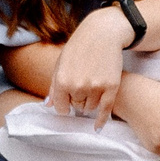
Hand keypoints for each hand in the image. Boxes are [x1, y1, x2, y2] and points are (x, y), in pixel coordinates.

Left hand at [46, 6, 134, 122]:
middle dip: (78, 100)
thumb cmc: (79, 47)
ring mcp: (95, 87)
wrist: (102, 33)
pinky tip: (97, 128)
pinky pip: (105, 110)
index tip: (67, 104)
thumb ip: (54, 86)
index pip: (61, 107)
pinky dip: (101, 120)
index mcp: (62, 80)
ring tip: (92, 86)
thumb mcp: (61, 63)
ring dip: (90, 102)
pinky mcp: (111, 86)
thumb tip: (48, 106)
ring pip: (90, 108)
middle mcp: (78, 86)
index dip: (64, 106)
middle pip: (76, 107)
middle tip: (83, 85)